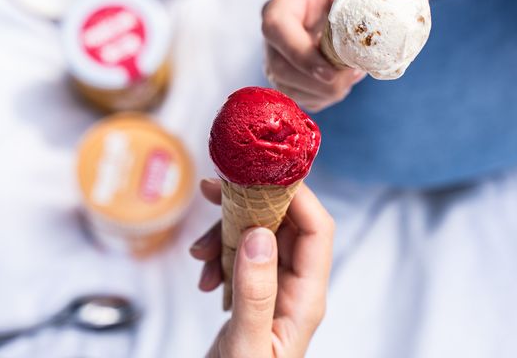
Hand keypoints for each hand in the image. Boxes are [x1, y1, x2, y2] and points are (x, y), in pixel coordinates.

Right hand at [190, 179, 334, 357]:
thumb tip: (258, 234)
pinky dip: (218, 253)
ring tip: (199, 252)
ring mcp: (275, 285)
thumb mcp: (248, 343)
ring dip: (226, 232)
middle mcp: (297, 285)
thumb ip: (255, 292)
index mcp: (307, 297)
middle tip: (214, 192)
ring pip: (258, 234)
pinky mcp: (254, 288)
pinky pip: (240, 253)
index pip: (317, 229)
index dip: (296, 195)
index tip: (260, 175)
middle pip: (286, 224)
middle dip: (250, 205)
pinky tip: (202, 273)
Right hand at [262, 0, 439, 111]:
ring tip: (351, 77)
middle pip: (279, 66)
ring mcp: (275, 54)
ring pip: (287, 87)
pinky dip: (322, 98)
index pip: (276, 28)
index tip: (331, 71)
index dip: (300, 54)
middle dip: (319, 82)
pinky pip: (298, 97)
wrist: (339, 0)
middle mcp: (275, 28)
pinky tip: (341, 83)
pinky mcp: (284, 74)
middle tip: (353, 76)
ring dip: (323, 91)